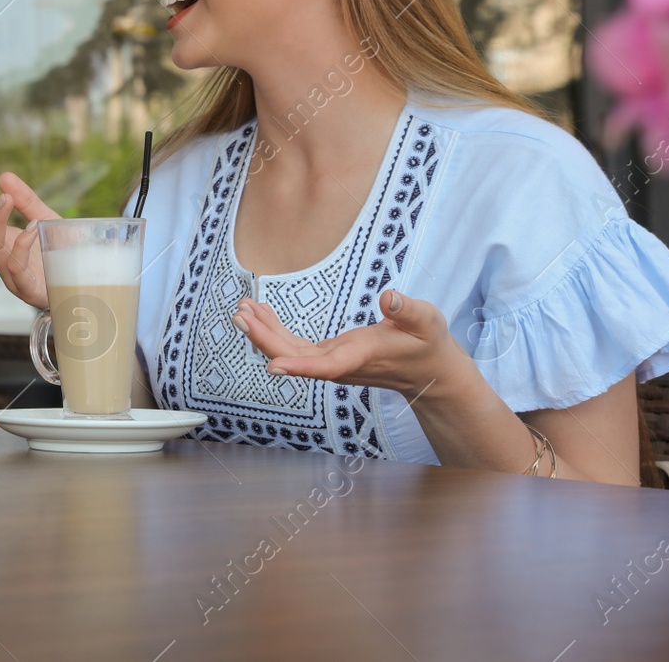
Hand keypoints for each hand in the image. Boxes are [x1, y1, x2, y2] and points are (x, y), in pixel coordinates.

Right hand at [0, 173, 59, 307]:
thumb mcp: (46, 219)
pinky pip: (16, 267)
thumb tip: (4, 175)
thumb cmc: (61, 255)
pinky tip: (33, 227)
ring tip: (5, 198)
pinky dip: (21, 246)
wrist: (84, 286)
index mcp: (0, 243)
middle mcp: (0, 259)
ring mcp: (12, 275)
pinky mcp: (29, 289)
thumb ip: (26, 200)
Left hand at [230, 289, 464, 398]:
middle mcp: (340, 364)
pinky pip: (294, 346)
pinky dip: (275, 330)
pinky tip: (260, 313)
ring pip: (289, 352)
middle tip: (240, 313)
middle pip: (295, 357)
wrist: (428, 371)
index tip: (273, 366)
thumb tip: (389, 297)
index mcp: (361, 356)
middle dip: (265, 338)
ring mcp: (331, 361)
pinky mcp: (328, 355)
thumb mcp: (428, 322)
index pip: (326, 366)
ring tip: (241, 309)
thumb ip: (410, 311)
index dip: (299, 366)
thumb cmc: (427, 344)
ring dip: (264, 332)